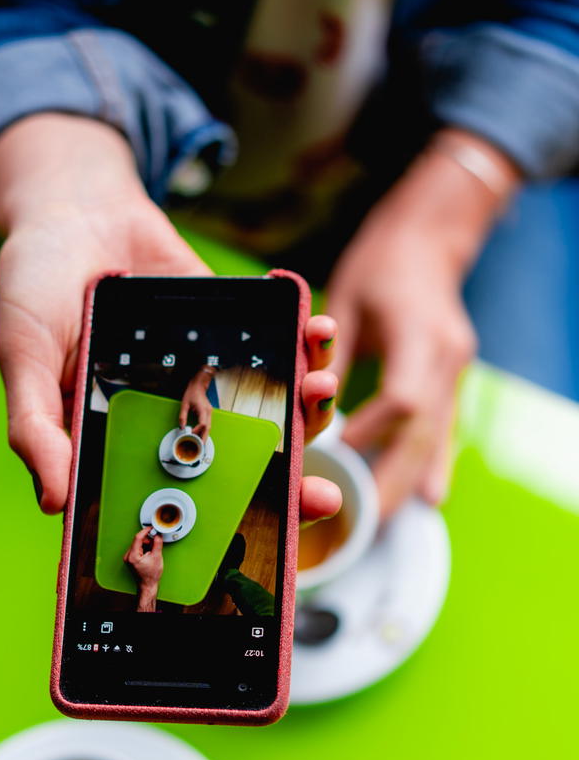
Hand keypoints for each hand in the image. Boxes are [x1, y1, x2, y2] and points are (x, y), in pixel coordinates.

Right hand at [0, 113, 341, 523]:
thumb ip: (35, 427)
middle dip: (286, 486)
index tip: (256, 543)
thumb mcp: (23, 358)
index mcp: (122, 445)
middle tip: (319, 492)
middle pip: (236, 472)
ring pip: (269, 416)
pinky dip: (307, 344)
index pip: (173, 504)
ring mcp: (207, 382)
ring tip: (320, 388)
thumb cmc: (36, 288)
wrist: (75, 208)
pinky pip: (280, 352)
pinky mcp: (233, 339)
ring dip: (307, 412)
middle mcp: (171, 423)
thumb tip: (53, 500)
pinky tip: (317, 331)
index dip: (214, 533)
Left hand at [123, 527, 163, 610]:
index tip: (151, 528)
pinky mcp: (130, 559)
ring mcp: (128, 558)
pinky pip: (137, 549)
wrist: (147, 585)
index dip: (145, 531)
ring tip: (152, 552)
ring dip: (146, 545)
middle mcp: (128, 556)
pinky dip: (143, 549)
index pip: (138, 538)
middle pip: (137, 541)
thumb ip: (157, 544)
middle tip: (155, 543)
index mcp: (132, 556)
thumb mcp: (157, 557)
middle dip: (147, 540)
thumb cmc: (151, 575)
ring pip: (137, 544)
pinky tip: (148, 554)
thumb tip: (157, 535)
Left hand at [178, 366, 213, 438]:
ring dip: (204, 435)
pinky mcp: (208, 414)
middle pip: (208, 428)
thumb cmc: (192, 393)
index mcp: (203, 409)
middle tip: (200, 446)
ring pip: (209, 427)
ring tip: (200, 443)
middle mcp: (208, 412)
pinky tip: (200, 435)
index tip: (191, 433)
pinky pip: (207, 424)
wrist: (198, 386)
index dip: (197, 430)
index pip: (203, 424)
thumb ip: (182, 416)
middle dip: (204, 437)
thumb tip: (181, 427)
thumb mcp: (184, 404)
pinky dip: (204, 430)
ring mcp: (209, 413)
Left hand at [327, 128, 518, 519]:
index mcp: (419, 333)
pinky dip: (433, 463)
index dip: (372, 429)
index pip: (402, 397)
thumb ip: (327, 351)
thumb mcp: (347, 298)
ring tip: (386, 522)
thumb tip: (304, 401)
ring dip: (411, 481)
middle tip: (363, 518)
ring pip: (436, 437)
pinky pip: (444, 429)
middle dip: (392, 478)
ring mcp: (456, 369)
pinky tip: (429, 497)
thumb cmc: (382, 263)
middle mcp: (446, 356)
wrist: (431, 237)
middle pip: (422, 431)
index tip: (338, 449)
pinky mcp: (453, 378)